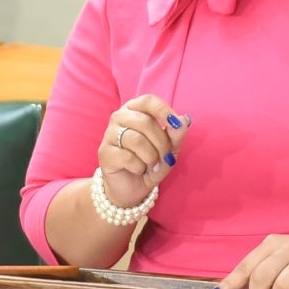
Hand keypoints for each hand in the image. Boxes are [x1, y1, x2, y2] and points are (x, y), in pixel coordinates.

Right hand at [97, 95, 188, 209]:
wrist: (133, 187)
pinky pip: (127, 157)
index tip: (176, 125)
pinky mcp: (104, 152)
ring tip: (151, 165)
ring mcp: (109, 134)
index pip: (149, 101)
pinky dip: (139, 167)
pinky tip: (138, 170)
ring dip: (151, 157)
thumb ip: (177, 133)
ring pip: (136, 140)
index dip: (164, 111)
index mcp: (136, 109)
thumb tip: (184, 120)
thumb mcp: (170, 148)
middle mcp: (120, 117)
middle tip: (165, 157)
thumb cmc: (152, 162)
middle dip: (161, 143)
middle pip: (145, 122)